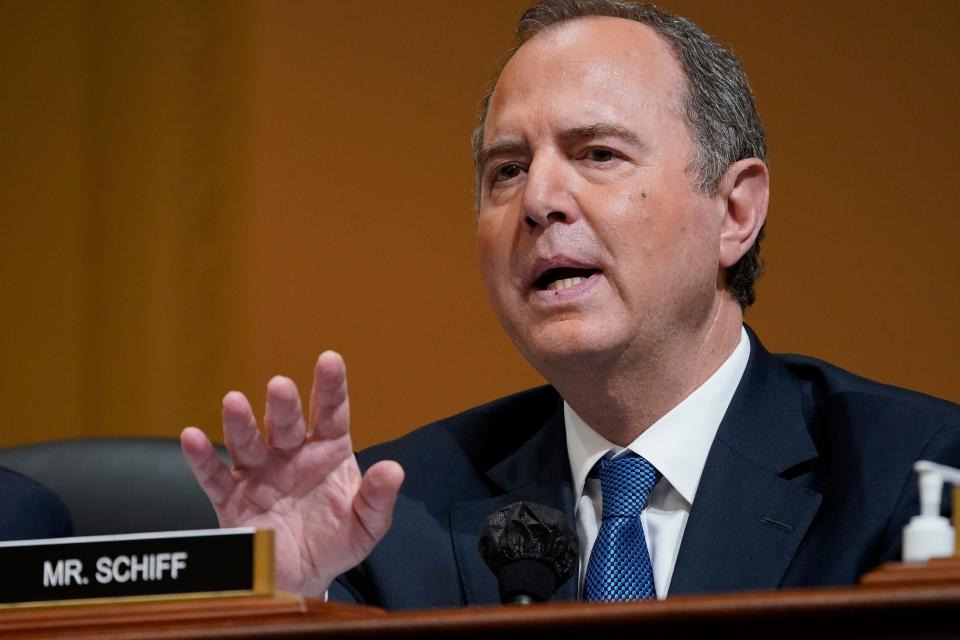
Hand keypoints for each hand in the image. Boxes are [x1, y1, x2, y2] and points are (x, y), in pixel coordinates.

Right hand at [180, 351, 403, 596]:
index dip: (330, 386)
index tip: (329, 359)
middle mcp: (291, 455)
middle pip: (286, 424)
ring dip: (241, 424)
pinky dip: (202, 458)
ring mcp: (260, 475)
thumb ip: (377, 499)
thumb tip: (394, 470)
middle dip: (283, 405)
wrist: (302, 580)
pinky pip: (215, 477)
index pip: (331, 413)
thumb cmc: (336, 543)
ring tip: (234, 402)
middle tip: (280, 385)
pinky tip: (192, 438)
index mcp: (328, 451)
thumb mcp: (366, 526)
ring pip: (248, 443)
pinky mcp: (233, 501)